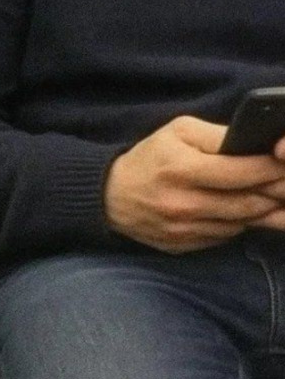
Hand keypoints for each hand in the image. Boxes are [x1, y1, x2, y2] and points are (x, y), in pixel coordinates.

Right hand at [104, 116, 284, 252]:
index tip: (282, 161)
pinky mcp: (184, 246)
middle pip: (249, 203)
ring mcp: (184, 230)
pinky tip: (243, 210)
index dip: (270, 168)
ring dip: (261, 210)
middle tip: (284, 182)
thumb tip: (256, 144)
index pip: (241, 172)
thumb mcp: (178, 131)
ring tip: (271, 195)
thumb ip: (218, 135)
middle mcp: (184, 204)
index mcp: (182, 170)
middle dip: (275, 192)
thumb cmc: (150, 158)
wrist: (112, 196)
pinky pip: (226, 236)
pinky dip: (239, 223)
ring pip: (241, 223)